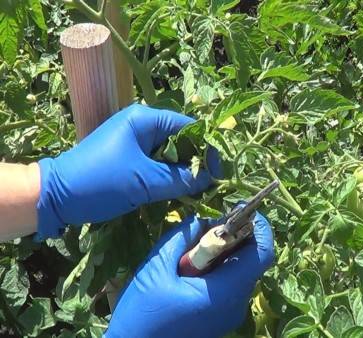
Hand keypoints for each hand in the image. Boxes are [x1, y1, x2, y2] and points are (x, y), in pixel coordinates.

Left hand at [36, 104, 220, 238]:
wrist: (55, 197)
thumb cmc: (100, 181)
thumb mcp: (145, 181)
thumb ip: (181, 179)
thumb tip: (210, 179)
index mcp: (144, 119)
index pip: (189, 127)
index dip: (207, 149)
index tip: (218, 172)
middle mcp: (141, 125)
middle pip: (182, 140)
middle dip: (196, 161)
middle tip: (209, 185)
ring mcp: (134, 141)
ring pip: (171, 154)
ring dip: (183, 172)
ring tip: (197, 191)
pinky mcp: (129, 158)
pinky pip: (158, 163)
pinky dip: (169, 177)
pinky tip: (178, 192)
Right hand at [105, 212, 274, 337]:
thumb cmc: (143, 313)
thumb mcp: (156, 269)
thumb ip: (181, 239)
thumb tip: (200, 219)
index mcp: (225, 291)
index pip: (262, 253)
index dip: (260, 227)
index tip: (243, 208)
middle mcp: (236, 303)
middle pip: (252, 260)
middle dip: (237, 236)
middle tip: (210, 225)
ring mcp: (230, 313)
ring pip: (240, 271)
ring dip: (225, 252)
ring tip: (195, 247)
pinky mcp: (221, 318)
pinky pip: (229, 284)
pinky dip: (219, 268)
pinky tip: (192, 268)